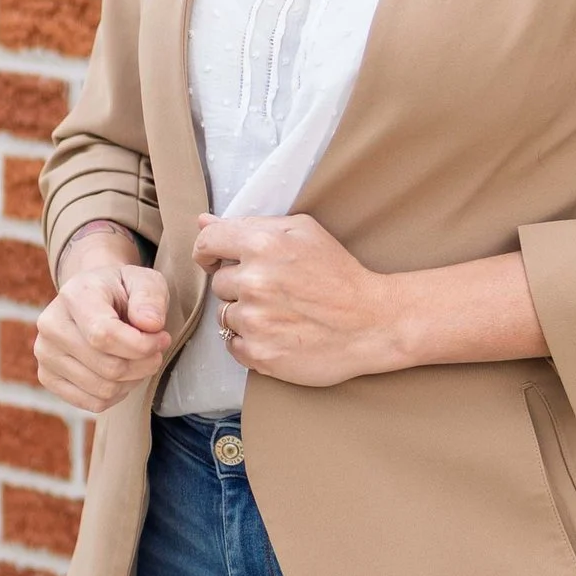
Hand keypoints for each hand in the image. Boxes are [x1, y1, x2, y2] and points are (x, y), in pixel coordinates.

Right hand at [34, 238, 172, 410]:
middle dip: (143, 364)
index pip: (104, 336)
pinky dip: (117, 394)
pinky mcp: (47, 376)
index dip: (141, 346)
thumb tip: (151, 324)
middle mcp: (51, 325)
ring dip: (132, 380)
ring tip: (138, 360)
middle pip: (108, 367)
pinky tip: (122, 374)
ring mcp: (45, 354)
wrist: (93, 297)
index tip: (162, 339)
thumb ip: (150, 297)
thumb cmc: (122, 290)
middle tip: (155, 352)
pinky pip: (93, 403)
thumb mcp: (144, 281)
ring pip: (103, 389)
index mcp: (73, 296)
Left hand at [193, 213, 400, 388]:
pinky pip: (232, 345)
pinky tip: (278, 335)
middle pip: (218, 282)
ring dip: (246, 315)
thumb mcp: (303, 233)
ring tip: (281, 315)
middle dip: (240, 285)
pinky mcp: (259, 354)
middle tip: (275, 291)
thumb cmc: (339, 274)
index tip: (218, 260)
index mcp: (263, 244)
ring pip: (225, 315)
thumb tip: (202, 220)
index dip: (209, 251)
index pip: (207, 242)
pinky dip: (250, 342)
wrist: (372, 323)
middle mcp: (254, 282)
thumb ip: (251, 225)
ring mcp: (255, 321)